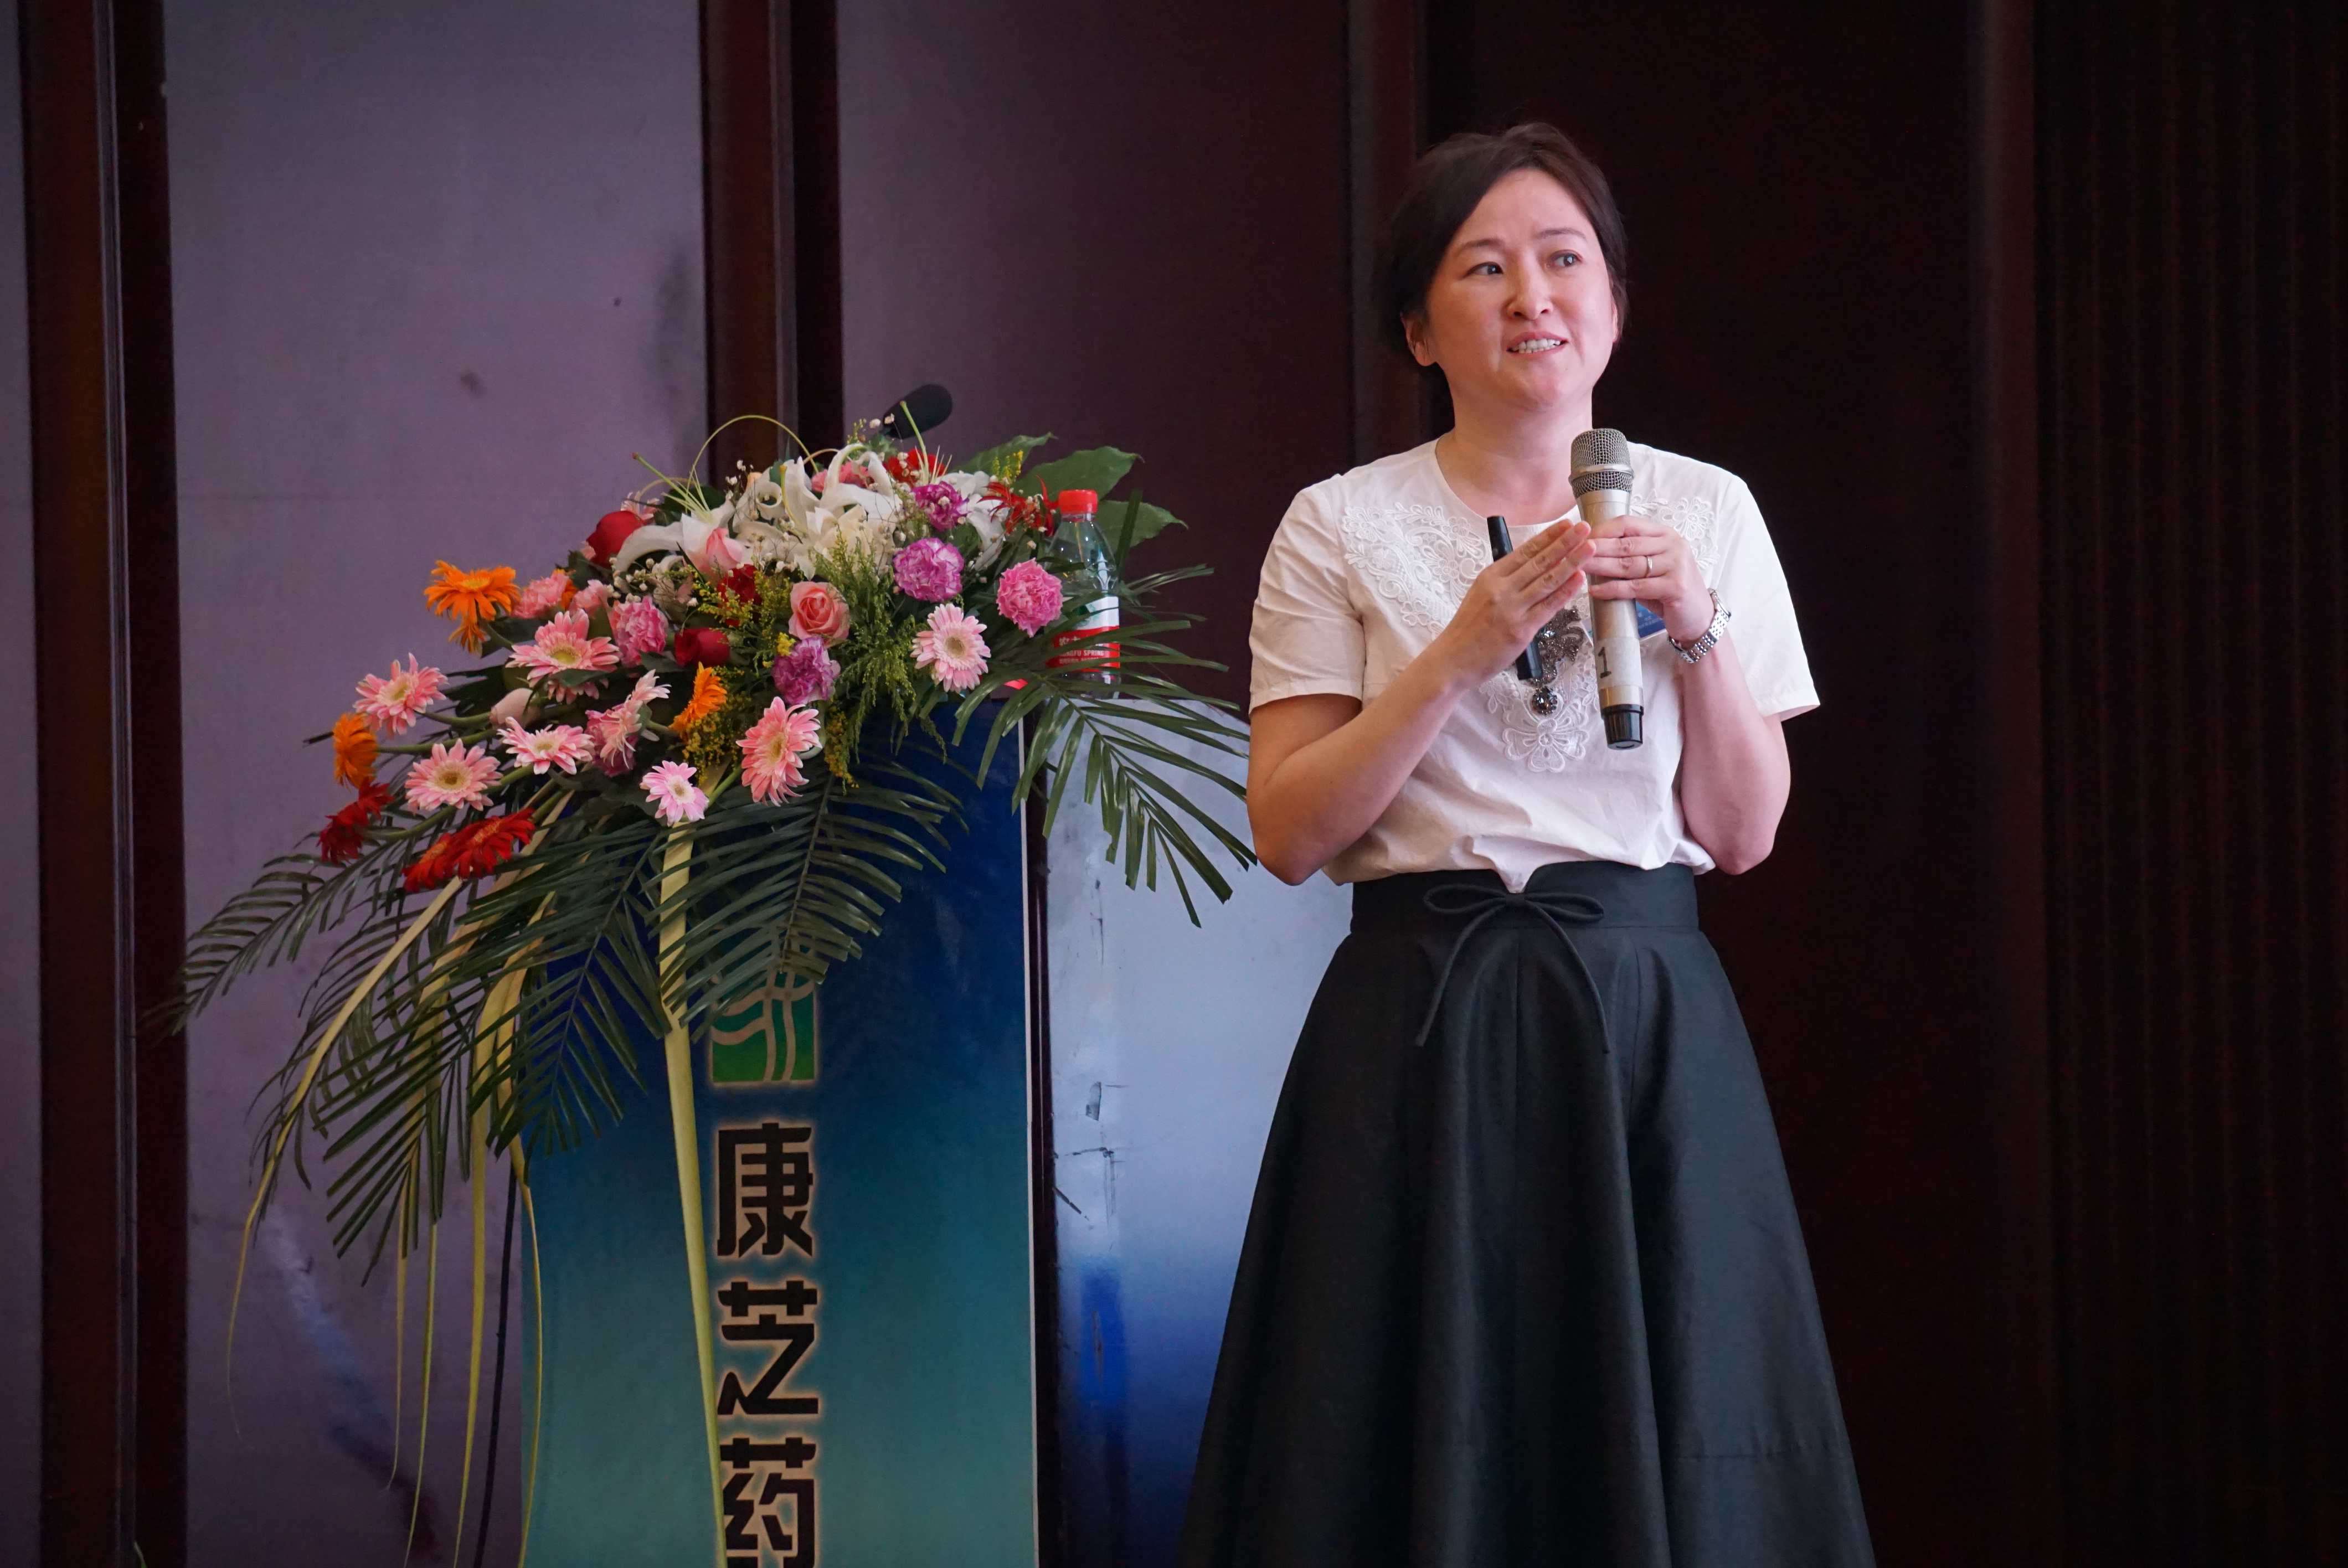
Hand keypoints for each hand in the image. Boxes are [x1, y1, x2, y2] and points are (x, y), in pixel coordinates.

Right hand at [1431, 518, 1592, 684]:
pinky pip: (1548, 607)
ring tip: (1590, 547)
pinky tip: (1579, 578)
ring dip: (1572, 562)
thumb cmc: (1466, 630)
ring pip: (1547, 580)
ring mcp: (1512, 609)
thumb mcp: (1479, 595)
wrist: (1452, 660)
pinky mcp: (1520, 630)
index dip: (1548, 536)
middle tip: (1585, 527)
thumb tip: (1531, 568)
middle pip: (1540, 561)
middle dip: (1565, 542)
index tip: (1565, 524)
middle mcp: (1501, 589)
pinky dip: (1565, 591)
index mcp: (1490, 577)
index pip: (1525, 551)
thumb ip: (1504, 582)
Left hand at [1585, 515, 1708, 639]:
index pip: (1629, 524)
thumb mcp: (1650, 569)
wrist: (1698, 617)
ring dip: (1601, 566)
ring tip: (1579, 568)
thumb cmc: (1668, 591)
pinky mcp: (1676, 587)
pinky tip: (1595, 590)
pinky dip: (1613, 589)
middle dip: (1596, 548)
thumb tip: (1591, 553)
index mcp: (1665, 535)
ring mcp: (1676, 565)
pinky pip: (1636, 587)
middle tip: (1572, 552)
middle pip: (1626, 544)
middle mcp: (1673, 545)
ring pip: (1630, 564)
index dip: (1602, 529)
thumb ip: (1628, 558)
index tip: (1580, 537)